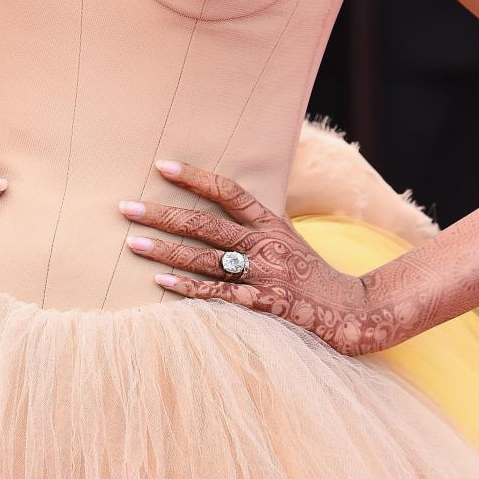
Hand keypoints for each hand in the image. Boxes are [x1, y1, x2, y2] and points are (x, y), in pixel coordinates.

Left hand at [118, 160, 389, 355]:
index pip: (228, 192)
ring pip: (203, 258)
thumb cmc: (312, 276)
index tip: (160, 166)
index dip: (194, 177)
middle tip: (126, 207)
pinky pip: (216, 294)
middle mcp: (263, 245)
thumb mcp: (288, 240)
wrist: (352, 312)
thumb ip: (255, 226)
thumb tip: (218, 209)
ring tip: (131, 242)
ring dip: (164, 250)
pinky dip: (186, 287)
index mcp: (270, 224)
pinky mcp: (260, 305)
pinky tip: (159, 280)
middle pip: (204, 224)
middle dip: (162, 214)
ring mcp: (261, 275)